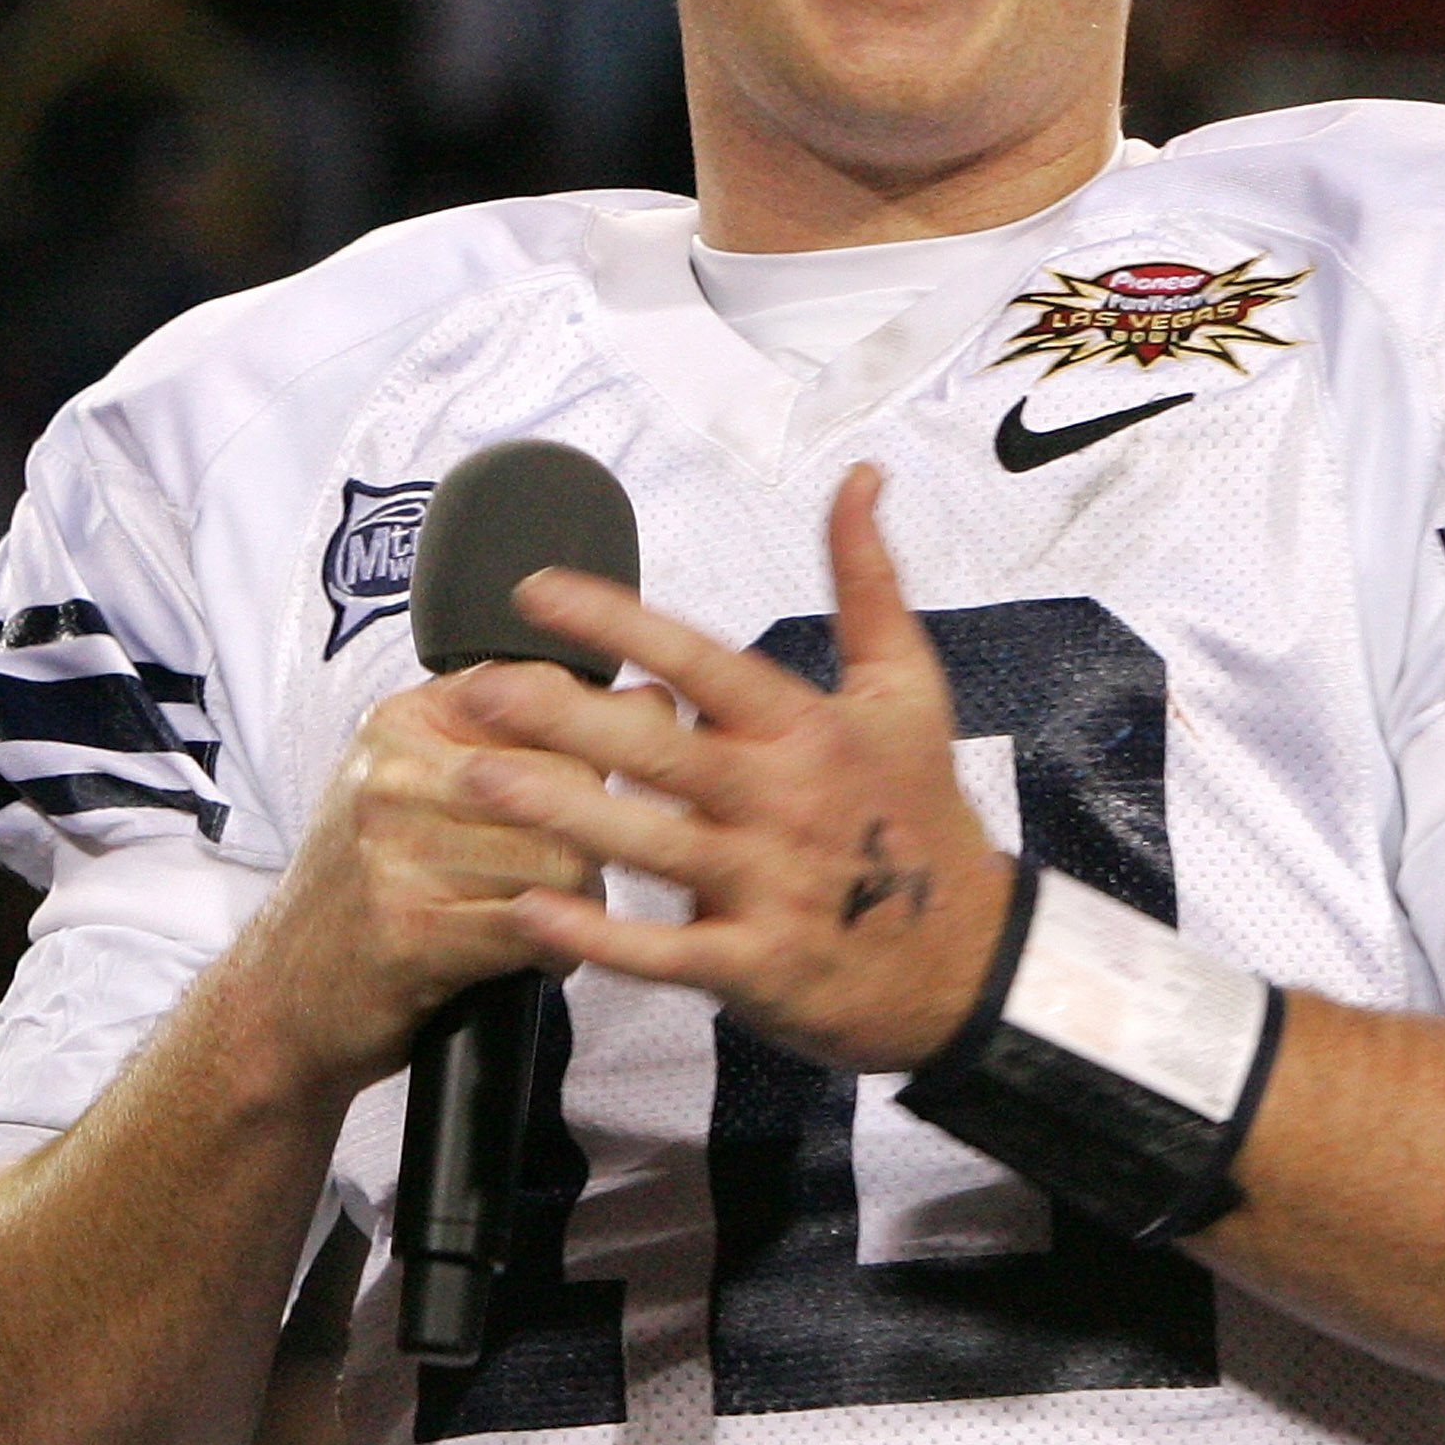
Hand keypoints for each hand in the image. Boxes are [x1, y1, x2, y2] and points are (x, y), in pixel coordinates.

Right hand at [240, 663, 609, 1096]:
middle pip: (569, 779)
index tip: (605, 780)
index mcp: (405, 722)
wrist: (281, 998)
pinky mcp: (410, 930)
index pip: (544, 695)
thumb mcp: (428, 788)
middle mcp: (395, 774)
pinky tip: (531, 957)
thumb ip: (530, 741)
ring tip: (542, 919)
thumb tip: (656, 698)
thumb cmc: (371, 891)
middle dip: (593, 836)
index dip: (599, 742)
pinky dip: (552, 952)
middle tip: (570, 873)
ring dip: (577, 903)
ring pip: (563, 858)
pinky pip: (534, 925)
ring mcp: (396, 851)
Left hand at [464, 463, 1013, 1072]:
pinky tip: (531, 908)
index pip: (701, 659)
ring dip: (558, 810)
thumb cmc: (921, 811)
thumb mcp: (907, 688)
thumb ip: (866, 580)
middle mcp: (783, 799)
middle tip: (476, 687)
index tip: (536, 590)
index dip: (617, 621)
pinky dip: (599, 937)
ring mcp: (770, 885)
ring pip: (649, 843)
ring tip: (473, 778)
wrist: (970, 958)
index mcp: (806, 727)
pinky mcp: (760, 965)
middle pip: (659, 750)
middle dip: (563, 716)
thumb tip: (859, 479)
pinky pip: (667, 951)